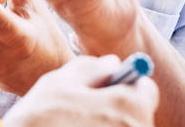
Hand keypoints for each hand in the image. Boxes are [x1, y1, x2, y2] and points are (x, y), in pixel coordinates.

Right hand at [5, 55, 158, 126]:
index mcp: (128, 105)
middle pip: (137, 115)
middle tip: (83, 117)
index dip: (126, 86)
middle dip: (115, 112)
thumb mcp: (58, 84)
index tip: (106, 92)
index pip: (146, 89)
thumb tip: (111, 63)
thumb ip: (90, 68)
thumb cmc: (38, 123)